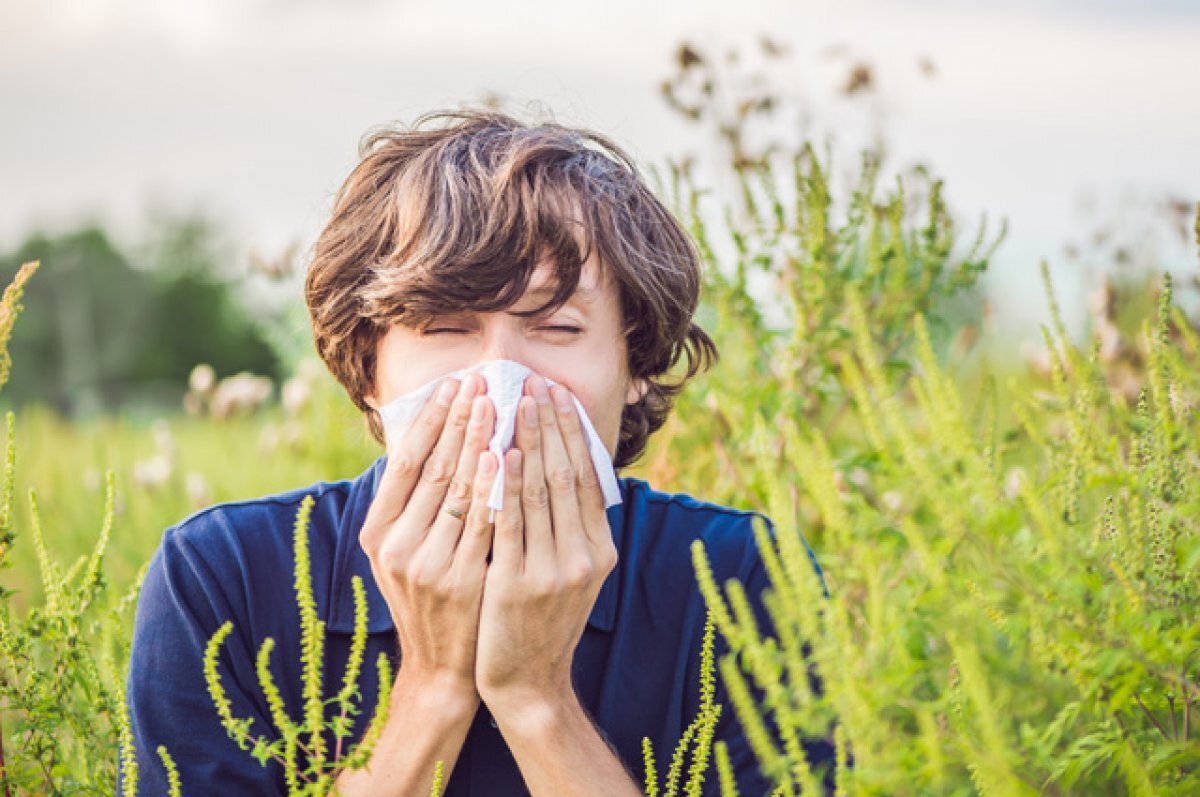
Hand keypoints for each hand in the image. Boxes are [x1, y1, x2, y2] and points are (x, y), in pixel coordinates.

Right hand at [358, 372, 498, 698]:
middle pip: (433, 468)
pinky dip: (494, 487)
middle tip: (481, 380)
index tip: (453, 384)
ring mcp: (427, 565)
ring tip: (498, 403)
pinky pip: (482, 524)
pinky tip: (506, 455)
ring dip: (479, 441)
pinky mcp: (460, 581)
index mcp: (377, 533)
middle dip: (459, 420)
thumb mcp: (404, 552)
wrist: (442, 667)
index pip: (405, 462)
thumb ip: (412, 503)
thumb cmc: (429, 597)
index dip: (430, 420)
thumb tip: (430, 436)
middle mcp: (396, 546)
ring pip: (458, 490)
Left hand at [475, 375, 618, 710]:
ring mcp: (553, 571)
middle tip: (535, 382)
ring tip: (514, 402)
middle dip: (549, 424)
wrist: (527, 682)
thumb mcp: (571, 574)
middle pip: (566, 475)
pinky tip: (500, 452)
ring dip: (527, 441)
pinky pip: (511, 522)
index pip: (587, 476)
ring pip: (540, 491)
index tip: (557, 394)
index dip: (572, 432)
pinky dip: (507, 484)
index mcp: (599, 550)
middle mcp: (584, 557)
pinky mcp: (517, 584)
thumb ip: (570, 527)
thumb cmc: (541, 620)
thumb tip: (563, 469)